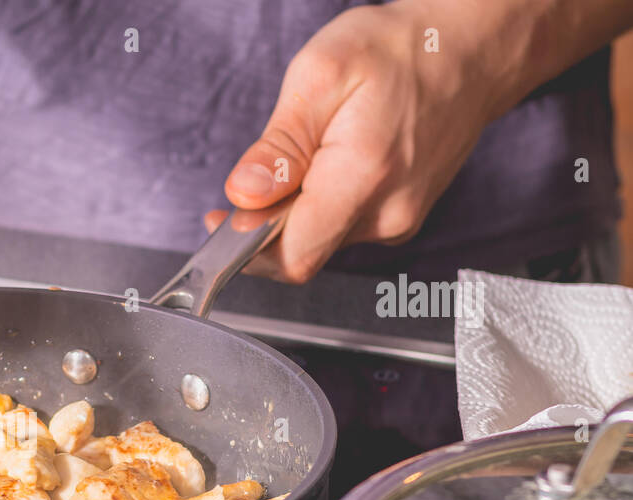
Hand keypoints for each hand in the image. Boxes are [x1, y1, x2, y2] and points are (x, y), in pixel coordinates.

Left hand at [208, 0, 511, 282]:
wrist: (470, 49)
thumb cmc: (401, 51)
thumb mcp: (321, 75)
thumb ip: (279, 145)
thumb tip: (245, 196)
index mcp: (364, 177)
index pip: (293, 257)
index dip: (247, 249)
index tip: (222, 221)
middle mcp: (388, 213)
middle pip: (303, 251)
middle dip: (266, 225)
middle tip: (260, 177)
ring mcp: (399, 220)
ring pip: (322, 239)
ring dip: (296, 212)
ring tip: (307, 154)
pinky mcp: (401, 217)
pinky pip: (344, 226)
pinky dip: (322, 204)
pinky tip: (330, 162)